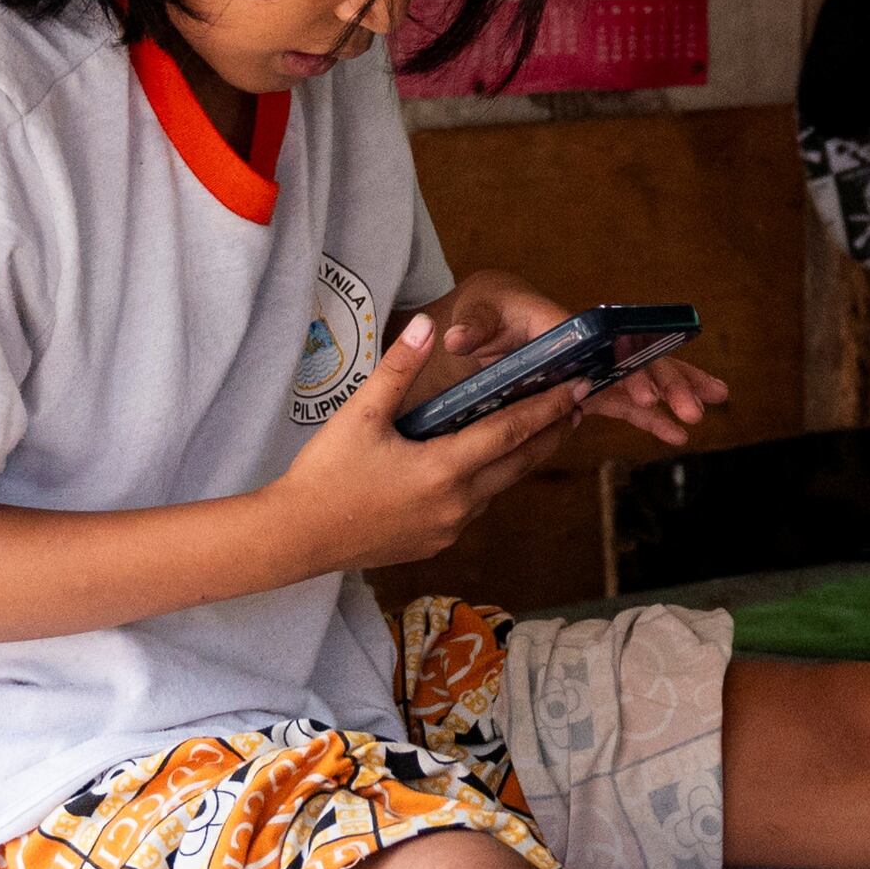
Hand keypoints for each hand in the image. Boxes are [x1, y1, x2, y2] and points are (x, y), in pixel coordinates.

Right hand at [264, 314, 579, 572]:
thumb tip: (427, 325)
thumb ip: (399, 368)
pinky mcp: (434, 543)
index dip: (546, 409)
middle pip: (518, 465)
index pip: (510, 433)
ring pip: (498, 488)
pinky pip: (474, 507)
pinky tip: (485, 466)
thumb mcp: (360, 414)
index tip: (575, 390)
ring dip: (521, 460)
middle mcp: (456, 504)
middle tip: (576, 408)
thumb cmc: (325, 475)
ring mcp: (447, 529)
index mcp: (444, 469)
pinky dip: (489, 483)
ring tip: (539, 433)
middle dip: (549, 435)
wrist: (293, 538)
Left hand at [417, 271, 725, 453]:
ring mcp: (588, 364)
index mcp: (559, 322)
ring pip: (637, 376)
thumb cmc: (484, 308)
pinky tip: (674, 433)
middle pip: (631, 357)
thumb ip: (471, 325)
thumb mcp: (475, 312)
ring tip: (702, 414)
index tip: (646, 392)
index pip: (598, 347)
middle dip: (665, 380)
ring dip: (671, 392)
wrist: (487, 312)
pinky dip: (648, 414)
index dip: (623, 368)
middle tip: (692, 407)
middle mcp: (584, 341)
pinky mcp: (586, 383)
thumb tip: (456, 338)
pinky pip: (622, 399)